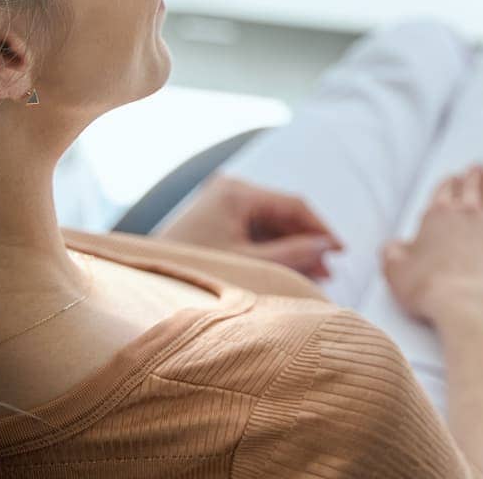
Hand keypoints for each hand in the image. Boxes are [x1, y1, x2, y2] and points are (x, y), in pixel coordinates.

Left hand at [154, 174, 342, 279]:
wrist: (141, 290)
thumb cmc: (195, 274)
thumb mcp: (250, 264)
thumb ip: (293, 253)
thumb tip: (329, 247)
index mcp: (237, 192)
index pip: (293, 205)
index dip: (321, 228)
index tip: (342, 251)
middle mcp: (228, 191)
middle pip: (281, 214)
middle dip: (307, 242)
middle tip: (329, 272)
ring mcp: (219, 206)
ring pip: (269, 226)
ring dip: (291, 249)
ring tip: (313, 276)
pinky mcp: (212, 223)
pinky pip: (252, 233)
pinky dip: (271, 251)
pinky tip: (287, 271)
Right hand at [381, 165, 482, 329]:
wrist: (467, 304)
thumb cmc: (428, 289)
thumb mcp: (395, 272)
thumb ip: (391, 253)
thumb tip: (392, 245)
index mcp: (438, 216)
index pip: (445, 189)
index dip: (449, 181)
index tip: (454, 176)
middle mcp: (468, 213)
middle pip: (472, 186)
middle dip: (474, 174)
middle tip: (479, 165)